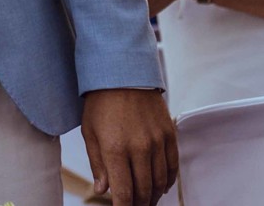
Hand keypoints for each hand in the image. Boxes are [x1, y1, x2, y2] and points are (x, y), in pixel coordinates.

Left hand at [80, 88, 176, 205]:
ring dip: (153, 195)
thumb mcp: (90, 132)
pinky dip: (168, 181)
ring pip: (160, 181)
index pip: (123, 192)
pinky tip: (160, 186)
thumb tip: (102, 189)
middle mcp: (139, 148)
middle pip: (143, 190)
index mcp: (115, 149)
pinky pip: (173, 166)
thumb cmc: (100, 102)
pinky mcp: (169, 134)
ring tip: (145, 201)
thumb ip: (97, 164)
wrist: (122, 72)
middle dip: (138, 204)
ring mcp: (157, 141)